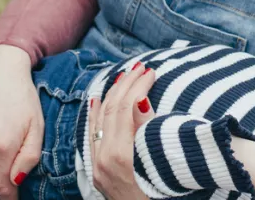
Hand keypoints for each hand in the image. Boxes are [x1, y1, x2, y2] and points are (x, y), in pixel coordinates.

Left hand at [88, 62, 155, 199]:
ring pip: (98, 120)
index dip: (138, 86)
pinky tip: (98, 101)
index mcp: (119, 154)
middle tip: (139, 68)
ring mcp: (98, 166)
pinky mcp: (98, 172)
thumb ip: (147, 129)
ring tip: (124, 77)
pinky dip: (96, 115)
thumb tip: (139, 100)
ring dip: (112, 95)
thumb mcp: (160, 161)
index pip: (125, 107)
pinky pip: (93, 135)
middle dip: (125, 85)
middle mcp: (103, 159)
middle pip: (110, 110)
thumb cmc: (162, 195)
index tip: (151, 71)